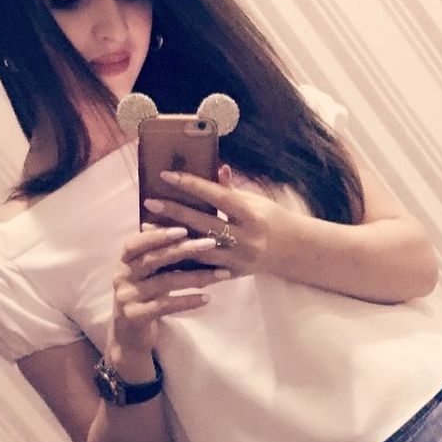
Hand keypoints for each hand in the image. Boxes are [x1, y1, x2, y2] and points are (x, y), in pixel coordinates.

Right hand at [106, 227, 230, 356]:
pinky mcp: (135, 316)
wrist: (129, 335)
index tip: (184, 229)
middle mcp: (122, 276)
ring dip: (196, 277)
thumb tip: (191, 226)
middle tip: (211, 244)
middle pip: (153, 259)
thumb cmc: (146, 296)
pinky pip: (165, 306)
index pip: (136, 242)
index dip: (158, 235)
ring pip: (165, 282)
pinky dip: (188, 301)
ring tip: (222, 274)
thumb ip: (163, 253)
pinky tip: (208, 298)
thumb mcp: (151, 273)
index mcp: (125, 261)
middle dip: (184, 250)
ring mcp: (126, 297)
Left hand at [142, 164, 289, 275]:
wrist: (293, 251)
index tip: (166, 176)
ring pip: (199, 250)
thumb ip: (231, 189)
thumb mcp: (255, 200)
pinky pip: (203, 269)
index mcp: (251, 214)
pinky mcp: (233, 274)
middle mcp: (245, 238)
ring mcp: (238, 259)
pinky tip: (162, 252)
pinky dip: (183, 260)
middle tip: (149, 202)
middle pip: (204, 223)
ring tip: (148, 227)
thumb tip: (215, 167)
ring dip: (172, 239)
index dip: (191, 185)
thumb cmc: (272, 218)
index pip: (217, 197)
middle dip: (174, 213)